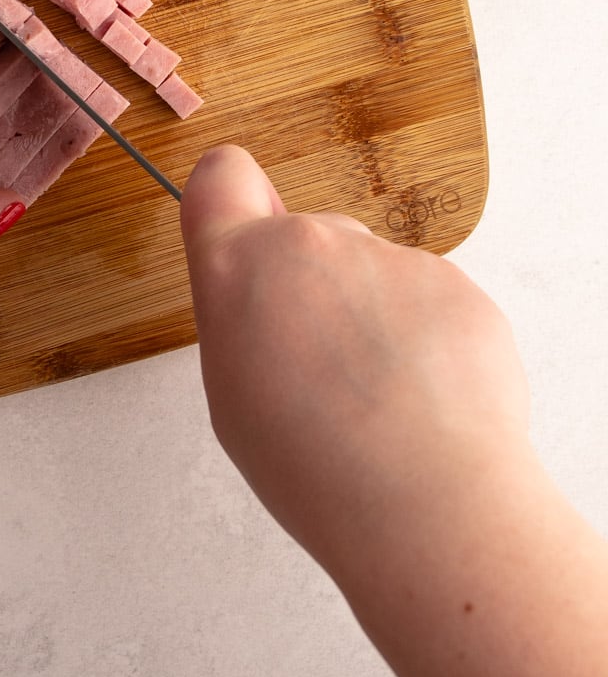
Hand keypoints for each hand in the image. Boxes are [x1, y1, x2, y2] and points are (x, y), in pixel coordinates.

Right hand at [179, 145, 535, 597]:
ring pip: (372, 274)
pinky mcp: (455, 283)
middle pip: (306, 239)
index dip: (233, 201)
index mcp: (240, 267)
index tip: (246, 235)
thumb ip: (244, 319)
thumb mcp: (232, 395)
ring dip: (373, 318)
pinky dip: (426, 341)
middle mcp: (313, 242)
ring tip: (380, 401)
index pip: (221, 175)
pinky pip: (429, 300)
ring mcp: (390, 257)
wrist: (426, 501)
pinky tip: (424, 402)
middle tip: (322, 370)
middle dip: (313, 286)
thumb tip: (273, 304)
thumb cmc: (316, 467)